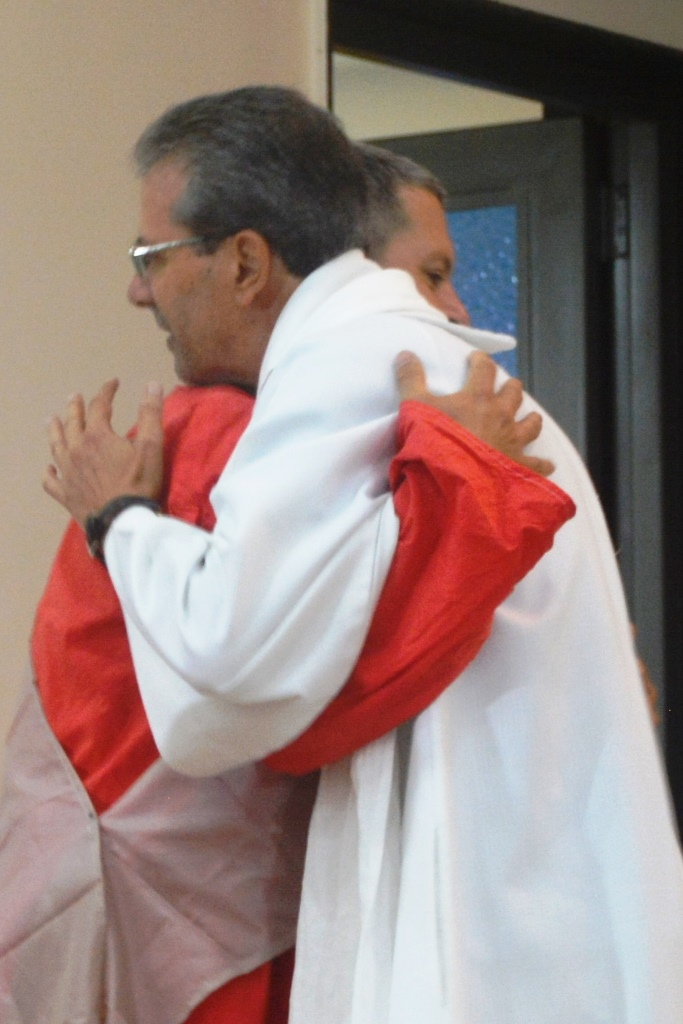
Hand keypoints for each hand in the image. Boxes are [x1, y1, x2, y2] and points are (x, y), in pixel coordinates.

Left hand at [43, 379, 164, 524]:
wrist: (122, 520)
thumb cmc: (139, 483)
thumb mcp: (152, 446)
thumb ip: (151, 413)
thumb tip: (152, 384)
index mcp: (97, 435)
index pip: (100, 405)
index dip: (107, 391)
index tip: (114, 383)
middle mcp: (77, 449)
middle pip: (73, 422)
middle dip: (75, 407)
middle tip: (74, 397)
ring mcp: (68, 472)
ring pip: (57, 445)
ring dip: (55, 430)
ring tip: (51, 420)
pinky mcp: (65, 493)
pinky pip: (51, 481)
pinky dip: (49, 473)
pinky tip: (49, 469)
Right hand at [394, 350, 554, 476]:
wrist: (454, 480)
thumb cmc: (434, 441)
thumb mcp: (415, 407)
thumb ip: (410, 379)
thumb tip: (405, 353)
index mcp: (478, 398)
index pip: (484, 369)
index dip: (480, 361)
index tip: (476, 359)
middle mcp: (501, 415)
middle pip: (513, 392)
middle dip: (509, 387)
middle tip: (503, 388)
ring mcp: (513, 440)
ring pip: (532, 422)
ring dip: (529, 418)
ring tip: (528, 418)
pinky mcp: (519, 466)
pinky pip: (538, 464)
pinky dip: (542, 464)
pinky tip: (547, 464)